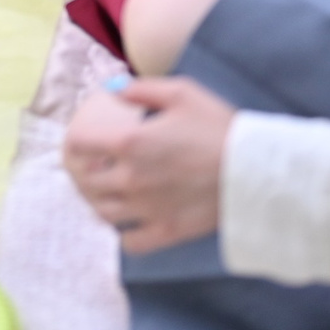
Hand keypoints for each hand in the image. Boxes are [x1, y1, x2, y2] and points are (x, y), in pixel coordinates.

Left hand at [63, 76, 234, 252]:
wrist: (256, 171)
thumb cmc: (219, 126)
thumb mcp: (181, 92)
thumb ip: (140, 89)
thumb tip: (111, 88)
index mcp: (130, 142)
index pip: (80, 144)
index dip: (74, 141)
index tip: (79, 141)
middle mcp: (130, 178)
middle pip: (87, 181)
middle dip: (84, 171)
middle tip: (93, 166)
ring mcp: (146, 209)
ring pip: (103, 211)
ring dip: (99, 200)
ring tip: (108, 192)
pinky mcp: (166, 232)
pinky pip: (130, 241)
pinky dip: (124, 232)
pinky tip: (131, 221)